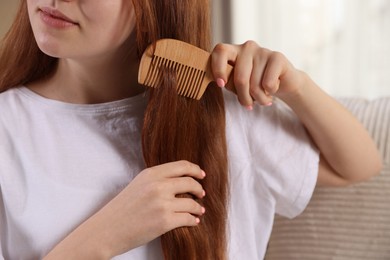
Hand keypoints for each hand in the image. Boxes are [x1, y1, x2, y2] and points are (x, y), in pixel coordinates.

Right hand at [45, 161, 205, 258]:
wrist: (107, 230)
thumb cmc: (121, 209)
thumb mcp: (138, 184)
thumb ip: (157, 179)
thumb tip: (181, 179)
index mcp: (151, 174)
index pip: (181, 166)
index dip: (195, 170)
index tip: (201, 175)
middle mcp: (158, 186)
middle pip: (190, 182)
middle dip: (199, 188)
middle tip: (201, 193)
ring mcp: (162, 203)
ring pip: (192, 202)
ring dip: (198, 207)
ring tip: (199, 210)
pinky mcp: (164, 221)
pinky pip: (188, 218)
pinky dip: (193, 219)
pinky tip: (193, 221)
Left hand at [211, 40, 302, 108]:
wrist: (283, 82)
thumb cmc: (255, 84)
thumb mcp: (237, 84)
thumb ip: (228, 81)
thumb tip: (221, 82)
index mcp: (233, 52)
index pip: (220, 51)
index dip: (218, 68)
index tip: (221, 84)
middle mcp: (247, 48)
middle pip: (240, 78)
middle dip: (243, 97)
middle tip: (248, 104)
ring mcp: (263, 51)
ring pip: (255, 85)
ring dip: (259, 99)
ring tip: (263, 97)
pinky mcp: (277, 57)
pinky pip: (268, 84)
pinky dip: (270, 92)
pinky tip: (272, 88)